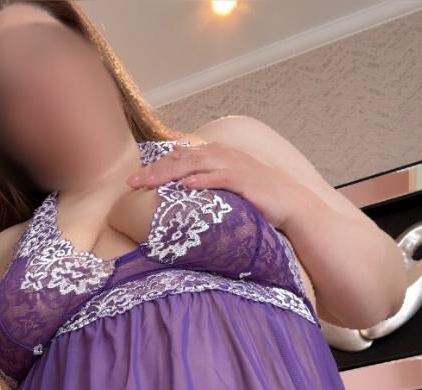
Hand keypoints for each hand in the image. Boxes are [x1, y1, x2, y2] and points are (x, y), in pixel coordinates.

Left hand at [126, 140, 302, 229]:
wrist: (290, 203)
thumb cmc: (256, 197)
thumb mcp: (227, 187)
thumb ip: (206, 185)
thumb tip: (180, 195)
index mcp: (216, 155)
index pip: (180, 157)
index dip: (156, 166)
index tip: (134, 180)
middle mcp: (222, 155)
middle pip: (181, 159)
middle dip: (155, 170)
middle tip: (131, 182)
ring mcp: (233, 166)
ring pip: (195, 165)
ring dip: (170, 173)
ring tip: (149, 183)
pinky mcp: (245, 181)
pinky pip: (220, 178)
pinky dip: (203, 180)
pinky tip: (186, 185)